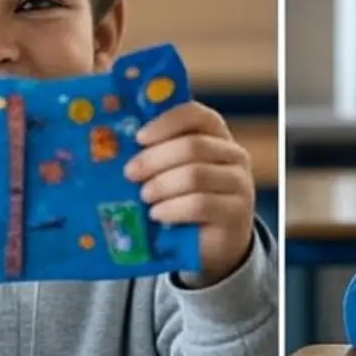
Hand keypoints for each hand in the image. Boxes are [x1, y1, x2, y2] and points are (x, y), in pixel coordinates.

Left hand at [125, 101, 254, 286]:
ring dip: (162, 186)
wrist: (215, 240)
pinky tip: (157, 213)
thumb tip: (116, 145)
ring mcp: (239, 184)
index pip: (196, 115)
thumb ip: (157, 154)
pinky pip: (199, 204)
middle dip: (155, 159)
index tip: (139, 138)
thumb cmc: (186, 198)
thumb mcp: (173, 171)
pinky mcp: (236, 213)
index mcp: (216, 135)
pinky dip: (172, 208)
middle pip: (192, 146)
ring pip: (195, 176)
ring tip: (144, 196)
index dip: (166, 123)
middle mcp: (234, 155)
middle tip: (130, 173)